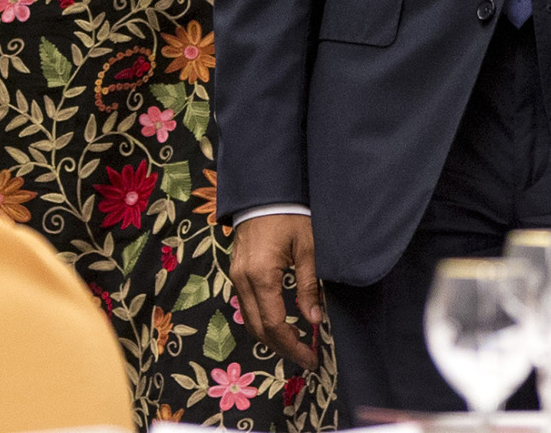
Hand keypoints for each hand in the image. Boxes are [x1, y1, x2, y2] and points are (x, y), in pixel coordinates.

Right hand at [229, 213, 320, 370]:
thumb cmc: (289, 216)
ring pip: (249, 319)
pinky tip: (280, 323)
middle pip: (258, 328)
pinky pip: (246, 305)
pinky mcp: (236, 272)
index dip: (293, 345)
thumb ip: (310, 286)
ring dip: (270, 337)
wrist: (263, 192)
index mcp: (261, 275)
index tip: (311, 358)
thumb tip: (314, 320)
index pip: (274, 324)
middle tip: (305, 357)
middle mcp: (243, 279)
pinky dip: (262, 321)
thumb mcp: (308, 248)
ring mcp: (236, 276)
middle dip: (281, 348)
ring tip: (295, 344)